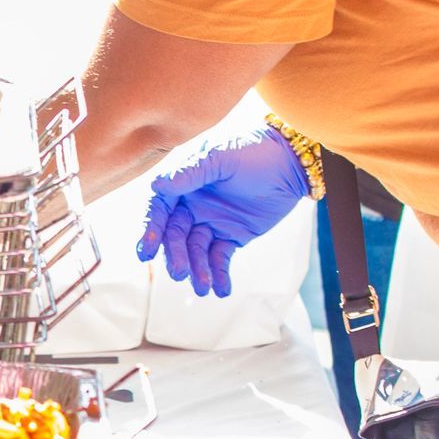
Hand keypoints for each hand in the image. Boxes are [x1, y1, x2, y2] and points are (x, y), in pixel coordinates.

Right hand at [136, 125, 309, 296]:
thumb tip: (157, 185)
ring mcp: (211, 222)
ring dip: (197, 269)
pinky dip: (219, 274)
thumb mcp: (221, 156)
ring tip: (202, 288)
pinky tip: (221, 290)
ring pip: (196, 250)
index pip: (159, 210)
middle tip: (180, 272)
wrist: (292, 161)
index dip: (151, 230)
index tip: (146, 251)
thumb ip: (191, 171)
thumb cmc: (254, 149)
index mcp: (182, 183)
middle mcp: (191, 205)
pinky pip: (220, 257)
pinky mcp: (232, 236)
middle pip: (176, 235)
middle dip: (176, 255)